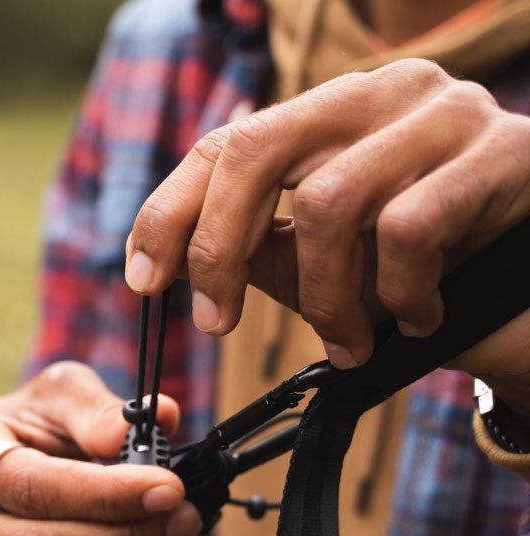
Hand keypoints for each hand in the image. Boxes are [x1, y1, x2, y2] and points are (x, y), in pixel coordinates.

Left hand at [124, 58, 529, 385]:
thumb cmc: (427, 261)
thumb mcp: (329, 259)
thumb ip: (266, 251)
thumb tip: (182, 266)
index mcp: (330, 112)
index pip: (228, 144)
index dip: (171, 211)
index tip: (141, 279)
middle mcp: (379, 94)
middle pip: (257, 150)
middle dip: (219, 247)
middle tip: (216, 323)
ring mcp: (442, 113)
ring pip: (331, 204)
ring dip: (325, 299)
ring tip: (347, 341)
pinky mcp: (501, 152)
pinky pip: (410, 232)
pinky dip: (399, 296)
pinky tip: (418, 319)